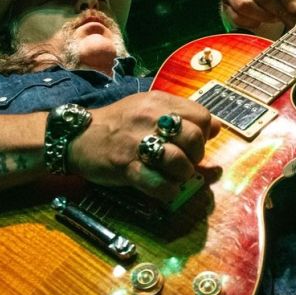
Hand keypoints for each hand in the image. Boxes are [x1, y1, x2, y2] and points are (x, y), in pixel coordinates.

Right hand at [67, 92, 220, 201]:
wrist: (78, 136)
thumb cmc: (119, 123)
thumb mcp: (150, 108)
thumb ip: (183, 114)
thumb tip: (217, 126)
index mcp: (159, 102)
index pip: (202, 115)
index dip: (203, 132)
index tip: (191, 142)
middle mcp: (150, 118)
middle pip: (194, 138)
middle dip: (196, 156)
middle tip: (185, 161)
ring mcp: (137, 143)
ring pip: (179, 162)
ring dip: (182, 175)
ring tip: (174, 176)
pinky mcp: (125, 167)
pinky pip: (158, 184)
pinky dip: (167, 191)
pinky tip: (164, 190)